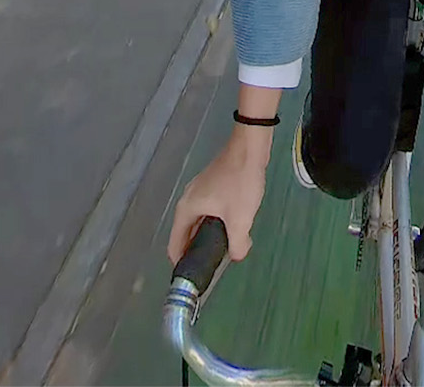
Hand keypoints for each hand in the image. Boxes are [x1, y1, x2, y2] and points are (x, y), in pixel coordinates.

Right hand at [167, 127, 270, 265]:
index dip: (182, 264)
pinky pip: (208, 212)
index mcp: (186, 210)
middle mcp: (187, 201)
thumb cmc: (240, 182)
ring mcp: (198, 192)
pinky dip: (215, 223)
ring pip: (198, 223)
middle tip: (213, 266)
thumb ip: (237, 244)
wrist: (249, 148)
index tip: (194, 276)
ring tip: (225, 249)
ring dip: (208, 236)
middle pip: (186, 235)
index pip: (174, 245)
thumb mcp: (240, 218)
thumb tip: (237, 256)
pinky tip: (232, 227)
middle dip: (198, 251)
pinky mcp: (211, 186)